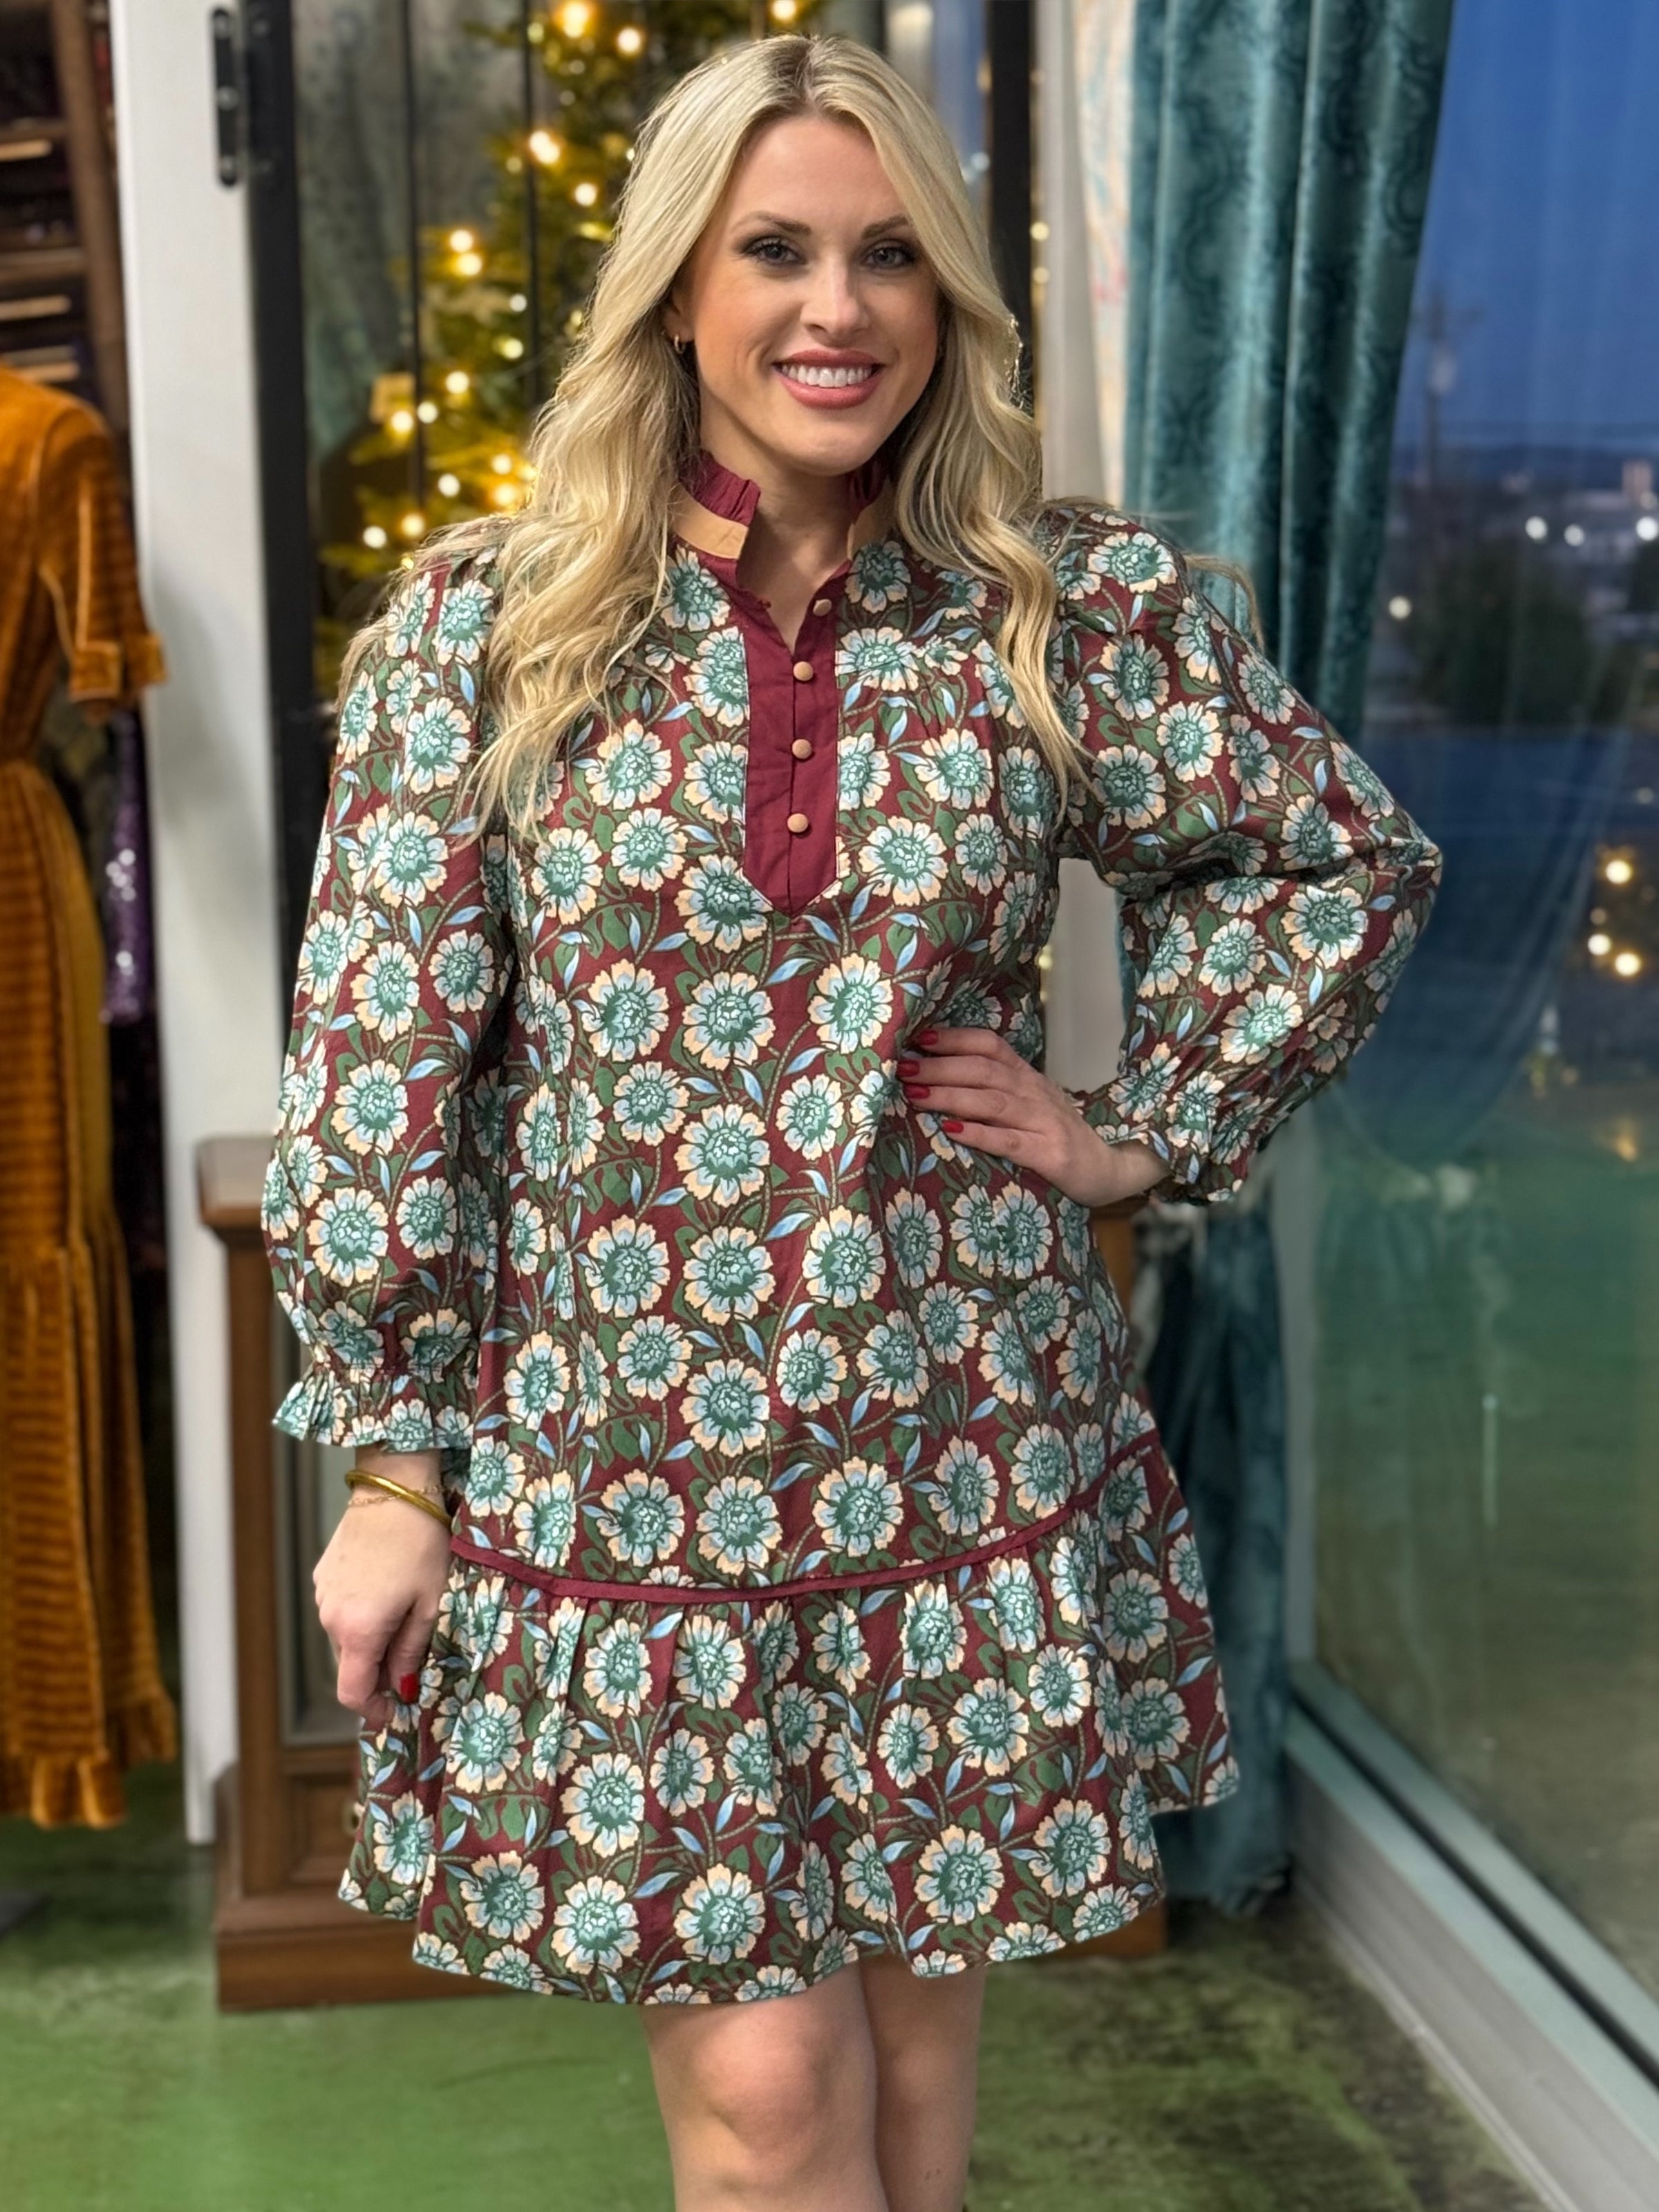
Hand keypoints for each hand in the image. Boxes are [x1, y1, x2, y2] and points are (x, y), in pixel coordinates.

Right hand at [313, 1449, 449, 1730]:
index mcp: (357, 1630)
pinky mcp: (323, 1574)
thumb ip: (411, 1651)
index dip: (373, 1710)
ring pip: (344, 1636)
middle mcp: (330, 1616)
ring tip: (405, 1616)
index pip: (352, 1692)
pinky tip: (387, 1591)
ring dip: (369, 1640)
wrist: (395, 1488)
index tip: (395, 1712)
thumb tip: (403, 1688)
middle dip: (377, 1673)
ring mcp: (322, 1593)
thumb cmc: (421, 1545)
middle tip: (411, 1663)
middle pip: (349, 1664)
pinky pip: (339, 1608)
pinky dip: (360, 1614)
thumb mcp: (430, 1603)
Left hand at [897, 1026, 1164, 1210]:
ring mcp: (1044, 1122)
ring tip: (915, 1093)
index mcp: (1027, 1077)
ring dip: (950, 1095)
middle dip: (941, 1066)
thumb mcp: (1028, 1104)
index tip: (919, 1038)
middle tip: (903, 1067)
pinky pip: (1009, 1141)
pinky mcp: (1049, 1154)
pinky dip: (979, 1134)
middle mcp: (1034, 1093)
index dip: (955, 1039)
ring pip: (992, 1102)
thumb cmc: (1055, 1135)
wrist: (1107, 1168)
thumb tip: (935, 1077)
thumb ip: (993, 1089)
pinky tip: (951, 1131)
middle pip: (984, 1070)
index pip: (990, 1046)